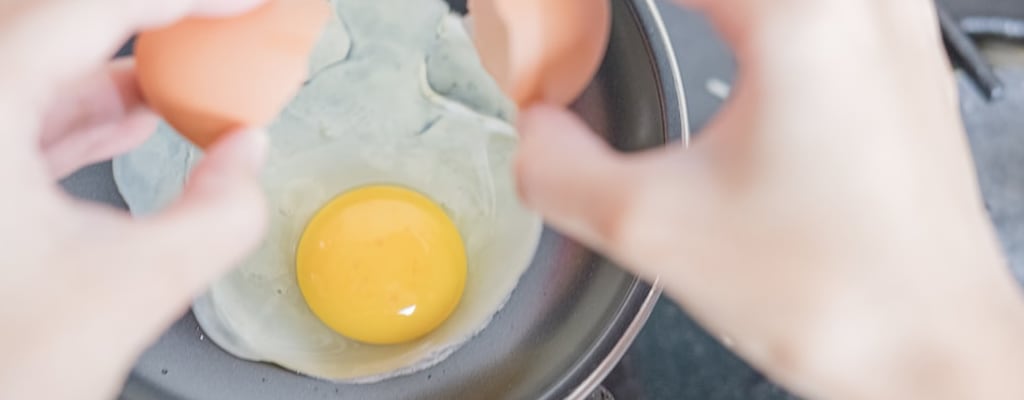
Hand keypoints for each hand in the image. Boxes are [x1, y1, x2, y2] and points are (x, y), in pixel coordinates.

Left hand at [0, 1, 268, 397]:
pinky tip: (141, 117)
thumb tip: (247, 153)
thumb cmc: (6, 367)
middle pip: (55, 23)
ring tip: (193, 79)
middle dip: (147, 23)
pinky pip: (27, 109)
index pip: (86, 9)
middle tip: (214, 31)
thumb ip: (223, 212)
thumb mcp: (140, 286)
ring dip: (121, 66)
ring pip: (40, 64)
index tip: (240, 2)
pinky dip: (90, 107)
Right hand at [516, 0, 1023, 397]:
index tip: (553, 21)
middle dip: (644, 9)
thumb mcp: (654, 229)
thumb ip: (559, 169)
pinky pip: (806, 7)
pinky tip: (710, 35)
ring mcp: (890, 25)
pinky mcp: (896, 61)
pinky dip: (738, 15)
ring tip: (638, 33)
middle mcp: (861, 3)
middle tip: (582, 27)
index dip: (588, 2)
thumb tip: (534, 134)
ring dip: (695, 6)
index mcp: (802, 17)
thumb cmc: (841, 294)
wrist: (934, 350)